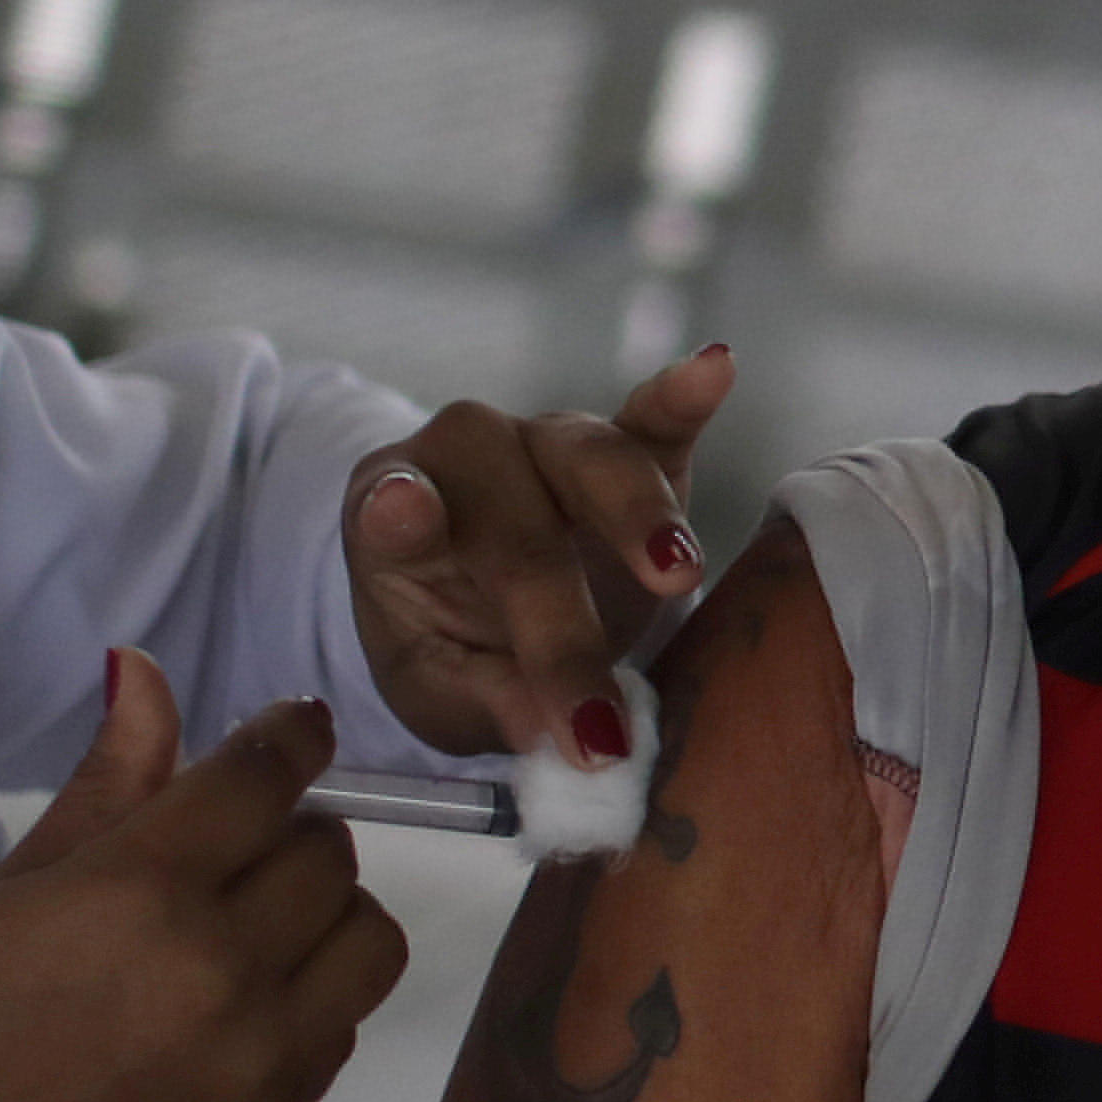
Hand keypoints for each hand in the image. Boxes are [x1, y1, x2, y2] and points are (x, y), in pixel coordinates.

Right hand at [0, 656, 416, 1101]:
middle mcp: (224, 961)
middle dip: (292, 829)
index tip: (293, 731)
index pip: (266, 777)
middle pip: (329, 849)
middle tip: (236, 848)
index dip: (291, 736)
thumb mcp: (14, 891)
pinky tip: (250, 999)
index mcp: (143, 889)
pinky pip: (351, 1018)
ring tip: (259, 922)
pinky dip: (320, 992)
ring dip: (327, 909)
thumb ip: (106, 782)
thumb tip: (146, 669)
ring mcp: (266, 1044)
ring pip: (368, 931)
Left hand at [346, 343, 737, 776]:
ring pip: (591, 463)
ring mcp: (547, 440)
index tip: (402, 514)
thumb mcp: (441, 692)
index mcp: (387, 509)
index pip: (390, 514)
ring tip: (677, 577)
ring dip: (637, 517)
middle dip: (560, 634)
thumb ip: (483, 703)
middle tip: (598, 726)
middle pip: (515, 530)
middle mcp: (465, 456)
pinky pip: (654, 417)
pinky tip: (714, 368)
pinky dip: (683, 396)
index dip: (400, 515)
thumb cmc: (455, 643)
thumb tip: (545, 732)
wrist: (504, 608)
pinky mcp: (627, 441)